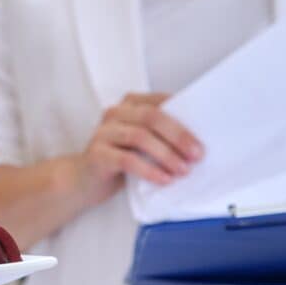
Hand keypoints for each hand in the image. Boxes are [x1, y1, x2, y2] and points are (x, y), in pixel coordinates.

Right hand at [78, 92, 203, 204]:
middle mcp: (115, 113)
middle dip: (178, 136)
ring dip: (166, 155)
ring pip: (140, 137)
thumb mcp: (140, 143)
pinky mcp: (97, 154)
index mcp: (130, 104)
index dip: (184, 118)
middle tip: (197, 155)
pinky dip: (149, 170)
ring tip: (182, 170)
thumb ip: (159, 135)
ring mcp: (103, 132)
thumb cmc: (118, 160)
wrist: (82, 181)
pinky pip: (127, 160)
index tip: (202, 137)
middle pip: (152, 117)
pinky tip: (163, 180)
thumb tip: (196, 144)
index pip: (161, 102)